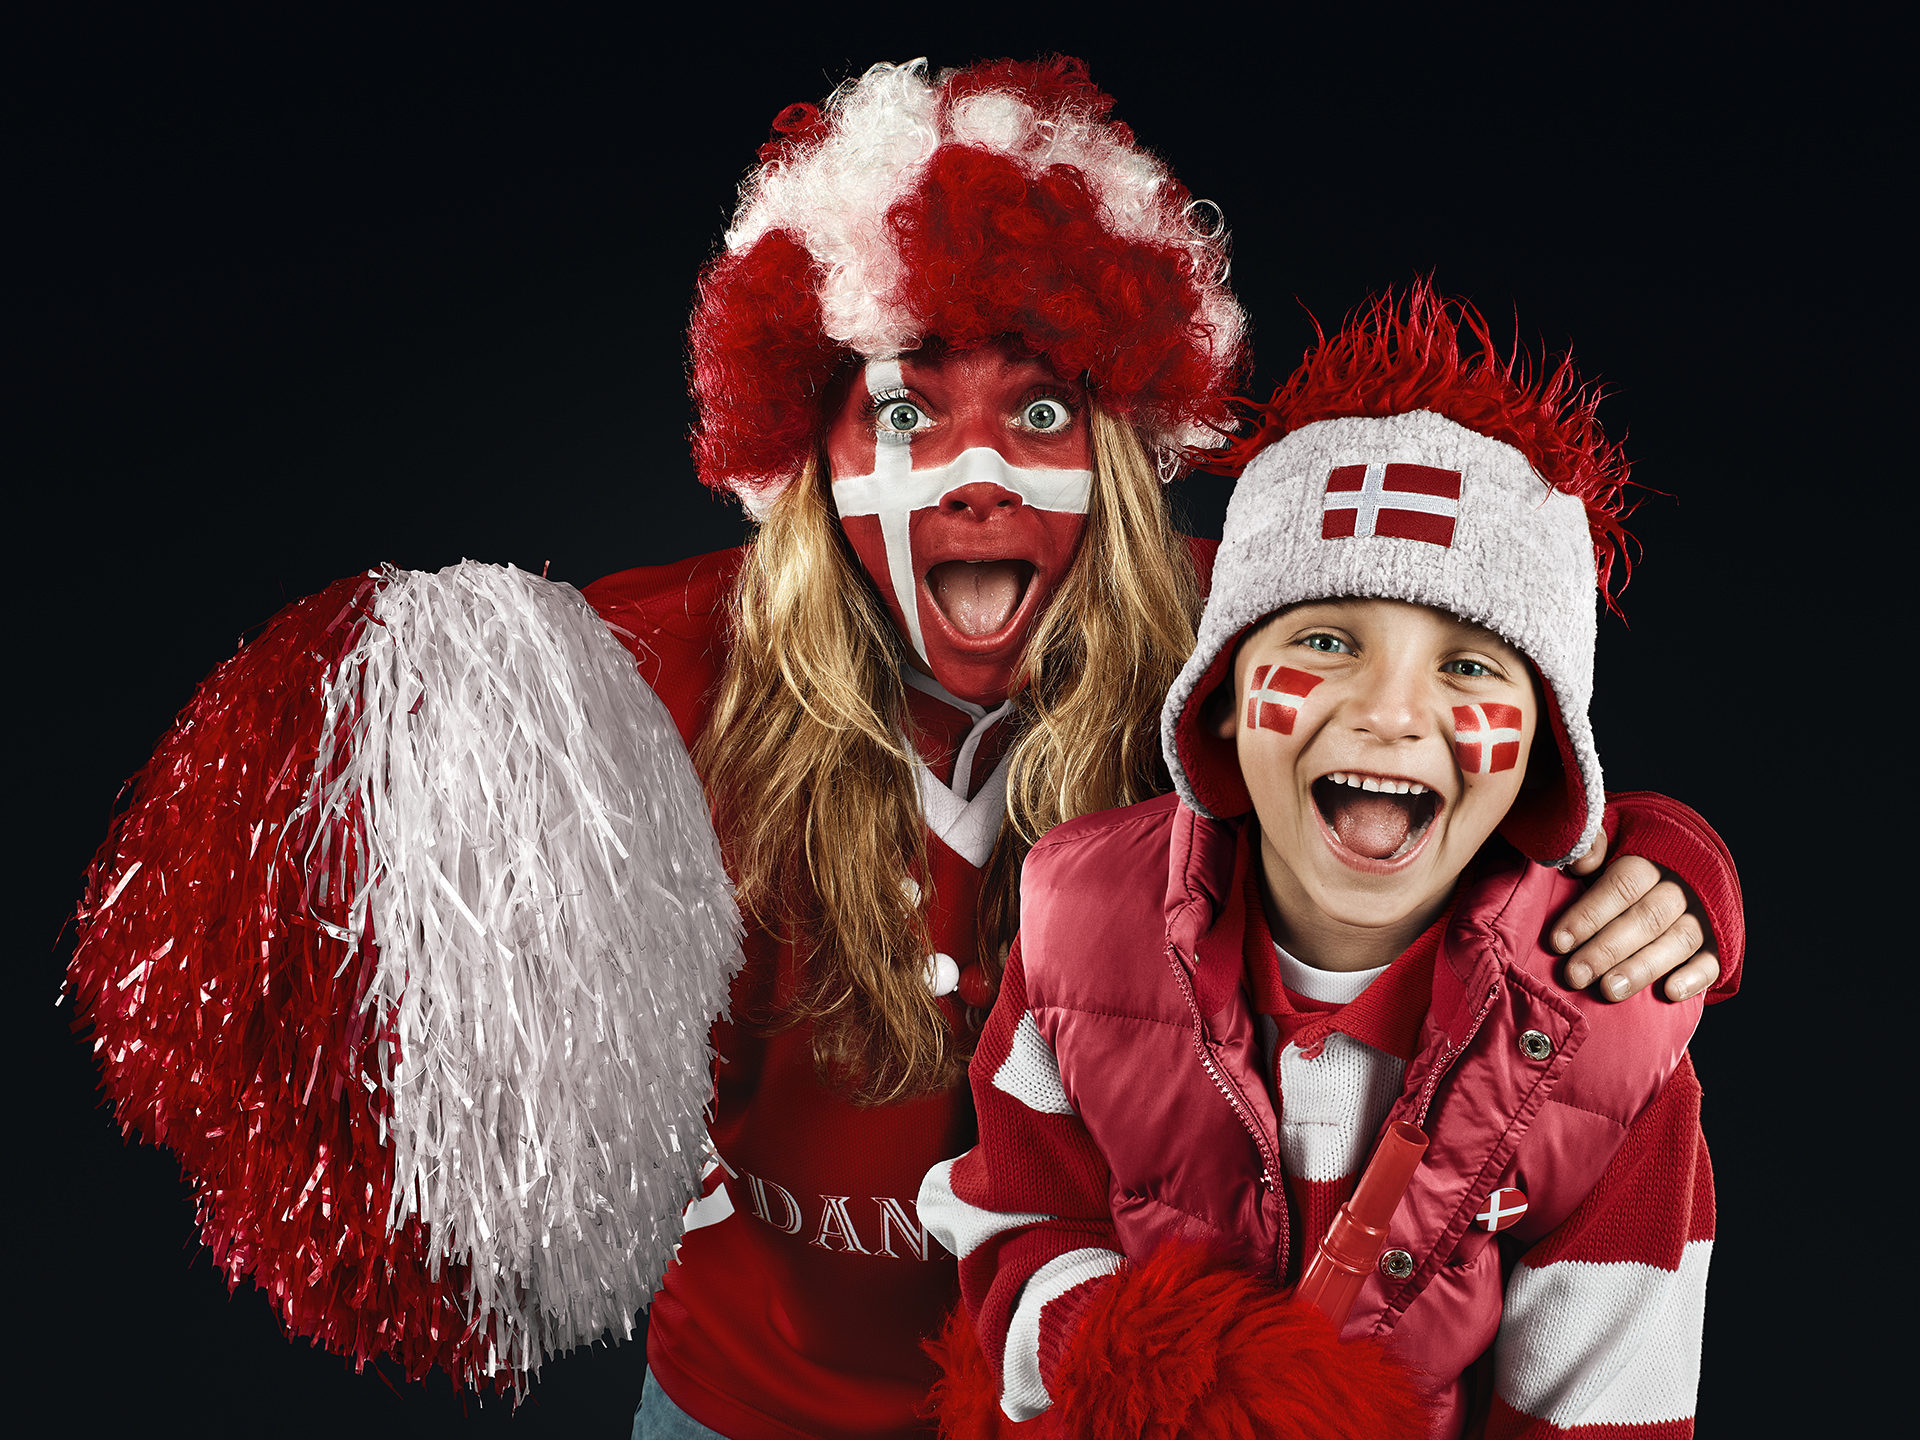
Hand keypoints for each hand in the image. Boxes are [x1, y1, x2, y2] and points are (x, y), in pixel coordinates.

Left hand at [1557, 829, 1719, 1001]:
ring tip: (1610, 990)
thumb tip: (1580, 859)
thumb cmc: (1627, 860)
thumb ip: (1594, 847)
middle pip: (1647, 917)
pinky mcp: (1721, 942)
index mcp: (1653, 856)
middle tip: (1576, 975)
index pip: (1622, 885)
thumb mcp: (1610, 842)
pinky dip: (1694, 978)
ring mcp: (1706, 914)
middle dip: (1608, 949)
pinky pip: (1713, 961)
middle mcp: (1683, 885)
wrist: (1682, 867)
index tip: (1558, 942)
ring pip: (1679, 941)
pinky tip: (1669, 993)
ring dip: (1643, 968)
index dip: (1590, 914)